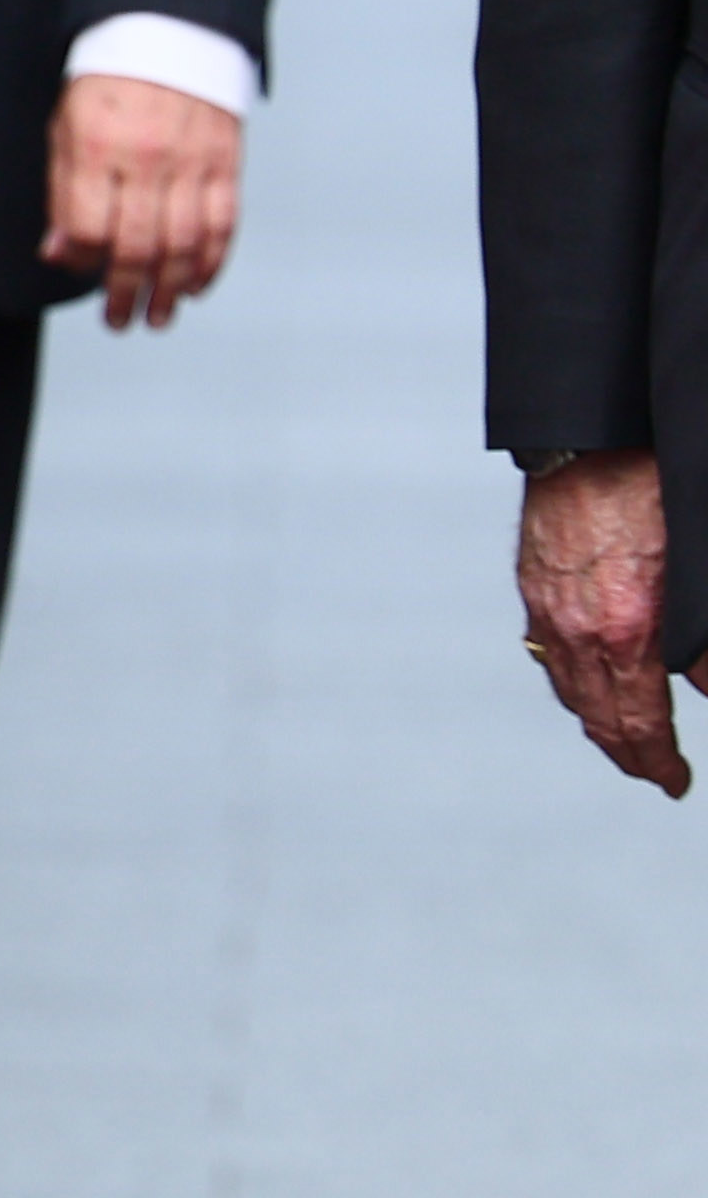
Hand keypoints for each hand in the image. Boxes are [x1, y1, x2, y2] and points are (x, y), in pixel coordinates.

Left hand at [41, 74, 240, 329]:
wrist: (168, 33)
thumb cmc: (108, 83)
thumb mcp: (65, 128)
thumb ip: (62, 192)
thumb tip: (59, 253)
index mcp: (95, 147)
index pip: (88, 226)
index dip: (83, 261)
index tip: (82, 274)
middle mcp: (145, 158)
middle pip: (136, 245)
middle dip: (126, 293)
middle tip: (120, 321)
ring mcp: (190, 162)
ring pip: (183, 244)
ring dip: (171, 290)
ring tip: (158, 316)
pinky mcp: (225, 163)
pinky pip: (222, 225)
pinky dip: (211, 263)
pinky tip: (197, 286)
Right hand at [518, 448, 685, 797]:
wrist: (589, 442)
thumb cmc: (647, 492)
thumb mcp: (696, 572)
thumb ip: (702, 639)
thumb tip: (707, 682)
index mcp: (625, 630)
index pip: (641, 724)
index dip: (660, 762)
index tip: (676, 782)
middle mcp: (578, 629)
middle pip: (598, 720)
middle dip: (628, 756)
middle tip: (654, 773)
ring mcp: (549, 609)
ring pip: (569, 691)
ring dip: (597, 724)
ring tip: (622, 739)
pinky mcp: (534, 586)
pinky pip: (549, 654)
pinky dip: (570, 683)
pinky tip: (586, 682)